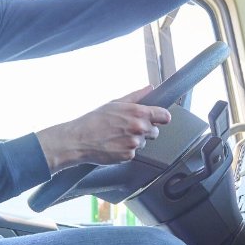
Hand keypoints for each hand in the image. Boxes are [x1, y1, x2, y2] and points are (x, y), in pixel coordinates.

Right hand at [36, 87, 172, 172]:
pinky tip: (115, 145)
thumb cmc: (94, 120)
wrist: (79, 139)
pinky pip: (134, 153)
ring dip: (135, 140)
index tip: (159, 119)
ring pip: (143, 143)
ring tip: (118, 136)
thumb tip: (149, 88)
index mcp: (137, 112)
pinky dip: (126, 150)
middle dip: (146, 130)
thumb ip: (136, 96)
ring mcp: (134, 143)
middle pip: (155, 131)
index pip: (164, 116)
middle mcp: (139, 128)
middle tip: (129, 128)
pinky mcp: (129, 156)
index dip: (162, 117)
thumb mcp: (115, 103)